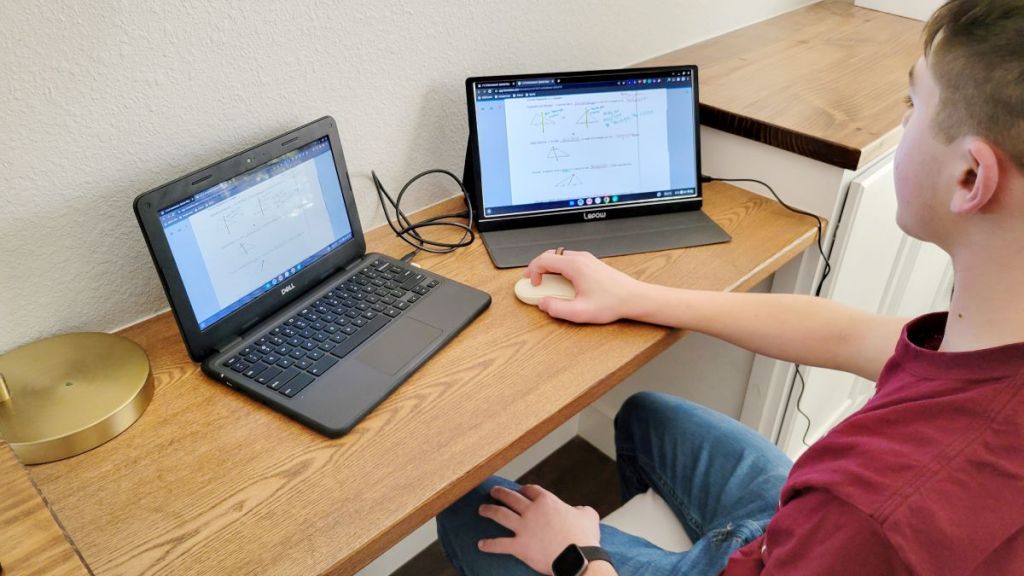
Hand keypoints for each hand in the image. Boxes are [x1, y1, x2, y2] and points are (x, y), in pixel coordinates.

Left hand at [478, 484, 600, 574]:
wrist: (579, 558)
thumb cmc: (584, 538)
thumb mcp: (588, 516)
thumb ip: (581, 510)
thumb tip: (580, 510)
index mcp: (547, 501)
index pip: (530, 490)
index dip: (523, 489)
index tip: (519, 491)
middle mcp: (532, 511)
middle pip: (511, 498)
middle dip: (500, 493)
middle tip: (493, 492)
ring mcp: (524, 528)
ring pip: (500, 515)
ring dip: (489, 511)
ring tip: (482, 509)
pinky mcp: (519, 546)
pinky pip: (500, 544)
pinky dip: (489, 544)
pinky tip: (481, 544)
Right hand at [523, 250, 645, 323]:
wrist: (634, 298)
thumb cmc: (612, 302)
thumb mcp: (580, 312)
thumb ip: (557, 308)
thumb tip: (543, 304)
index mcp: (575, 266)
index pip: (544, 260)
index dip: (533, 271)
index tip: (534, 285)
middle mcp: (580, 258)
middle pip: (550, 255)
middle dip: (538, 267)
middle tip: (533, 281)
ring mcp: (587, 259)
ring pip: (560, 256)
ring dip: (549, 267)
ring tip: (546, 283)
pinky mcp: (592, 263)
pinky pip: (569, 260)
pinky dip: (560, 268)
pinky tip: (561, 282)